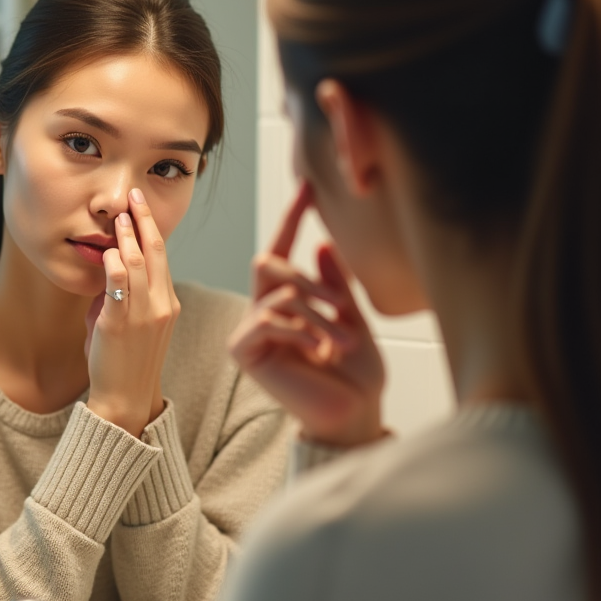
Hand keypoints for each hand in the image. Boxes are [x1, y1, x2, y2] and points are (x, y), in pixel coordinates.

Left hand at [85, 188, 178, 436]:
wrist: (125, 397)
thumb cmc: (125, 361)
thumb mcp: (134, 323)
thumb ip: (123, 295)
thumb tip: (107, 269)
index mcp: (168, 304)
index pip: (163, 257)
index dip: (152, 229)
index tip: (142, 208)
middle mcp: (161, 305)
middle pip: (156, 252)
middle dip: (145, 221)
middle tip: (135, 196)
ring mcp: (143, 314)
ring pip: (139, 264)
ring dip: (128, 236)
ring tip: (120, 216)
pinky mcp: (120, 322)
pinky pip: (119, 285)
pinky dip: (113, 263)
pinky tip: (107, 250)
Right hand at [228, 183, 386, 447]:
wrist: (351, 415)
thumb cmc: (355, 374)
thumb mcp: (352, 318)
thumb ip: (336, 283)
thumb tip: (322, 244)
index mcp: (288, 300)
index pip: (284, 248)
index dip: (294, 217)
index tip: (309, 185)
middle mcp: (263, 310)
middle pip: (270, 264)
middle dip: (311, 282)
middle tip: (343, 305)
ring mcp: (251, 330)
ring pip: (277, 294)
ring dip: (316, 314)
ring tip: (343, 341)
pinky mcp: (244, 350)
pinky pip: (268, 319)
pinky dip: (300, 330)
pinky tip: (320, 351)